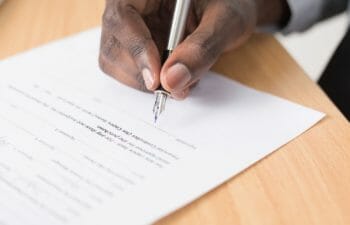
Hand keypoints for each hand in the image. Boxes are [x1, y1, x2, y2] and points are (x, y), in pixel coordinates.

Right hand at [99, 0, 288, 98]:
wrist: (229, 11)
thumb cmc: (230, 4)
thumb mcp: (226, 21)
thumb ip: (202, 48)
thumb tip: (172, 81)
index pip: (122, 16)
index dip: (136, 50)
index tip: (156, 80)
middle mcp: (132, 5)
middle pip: (113, 43)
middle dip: (141, 72)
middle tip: (174, 87)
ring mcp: (129, 27)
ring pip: (115, 61)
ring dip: (145, 81)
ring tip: (181, 79)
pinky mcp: (133, 45)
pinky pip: (128, 69)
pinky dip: (150, 82)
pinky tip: (174, 75)